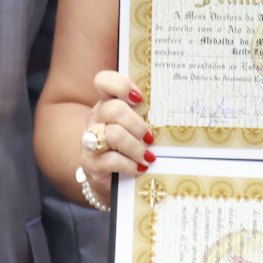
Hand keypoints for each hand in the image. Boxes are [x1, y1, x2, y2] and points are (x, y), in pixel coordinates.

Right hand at [77, 71, 153, 207]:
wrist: (109, 181)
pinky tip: (139, 168)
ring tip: (148, 157)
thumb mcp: (133, 129)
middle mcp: (95, 119)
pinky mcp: (90, 163)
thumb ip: (144, 118)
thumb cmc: (127, 149)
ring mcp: (90, 141)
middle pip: (113, 109)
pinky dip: (129, 165)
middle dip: (136, 124)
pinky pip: (111, 159)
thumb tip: (172, 113)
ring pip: (113, 135)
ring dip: (136, 147)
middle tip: (150, 138)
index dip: (120, 85)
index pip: (103, 81)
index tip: (139, 99)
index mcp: (106, 104)